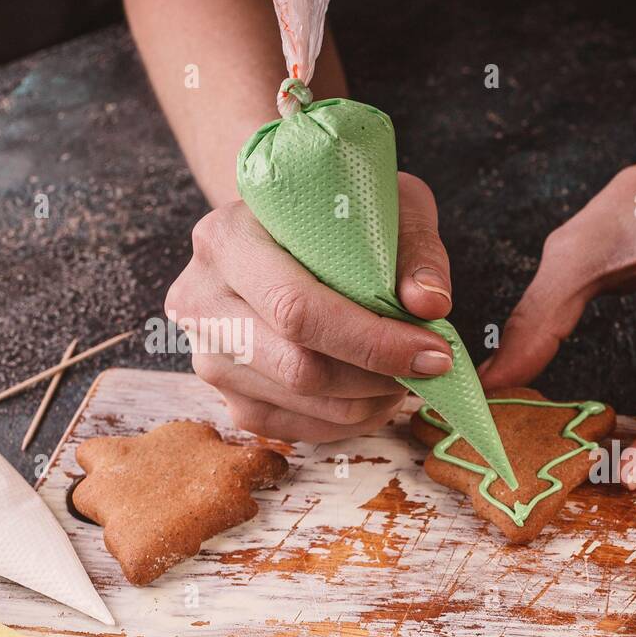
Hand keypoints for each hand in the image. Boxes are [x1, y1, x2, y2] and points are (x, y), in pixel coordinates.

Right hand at [171, 173, 455, 442]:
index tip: (433, 351)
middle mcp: (202, 300)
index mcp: (227, 239)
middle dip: (378, 377)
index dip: (372, 342)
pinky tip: (374, 390)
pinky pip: (299, 429)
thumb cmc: (337, 218)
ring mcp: (209, 356)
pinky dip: (351, 418)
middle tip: (428, 367)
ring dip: (371, 400)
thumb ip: (413, 248)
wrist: (284, 235)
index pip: (296, 309)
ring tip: (405, 373)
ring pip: (303, 404)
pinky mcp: (230, 399)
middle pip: (298, 369)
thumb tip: (430, 305)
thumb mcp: (382, 207)